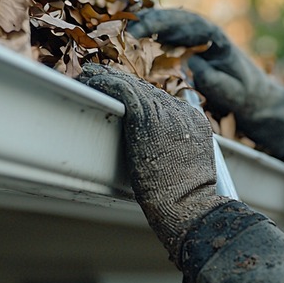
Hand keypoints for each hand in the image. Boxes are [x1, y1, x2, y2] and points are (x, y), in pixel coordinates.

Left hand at [77, 63, 227, 259]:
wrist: (189, 206)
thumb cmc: (184, 200)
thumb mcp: (186, 168)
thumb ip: (174, 150)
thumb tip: (155, 152)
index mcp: (194, 122)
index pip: (163, 100)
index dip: (139, 96)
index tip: (121, 94)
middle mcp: (182, 111)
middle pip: (146, 90)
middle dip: (122, 85)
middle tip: (98, 79)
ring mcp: (165, 111)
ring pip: (132, 85)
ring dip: (108, 81)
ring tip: (89, 77)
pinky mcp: (146, 116)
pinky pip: (121, 89)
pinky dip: (103, 83)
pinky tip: (89, 81)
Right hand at [127, 8, 283, 156]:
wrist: (261, 108)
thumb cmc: (251, 97)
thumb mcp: (236, 92)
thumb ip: (214, 80)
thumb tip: (190, 67)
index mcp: (214, 36)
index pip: (183, 21)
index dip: (158, 23)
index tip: (137, 31)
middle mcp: (200, 37)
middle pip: (167, 22)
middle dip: (142, 26)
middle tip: (117, 36)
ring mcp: (190, 47)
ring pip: (161, 35)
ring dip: (139, 38)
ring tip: (116, 47)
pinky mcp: (183, 61)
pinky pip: (160, 52)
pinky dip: (144, 54)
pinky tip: (128, 62)